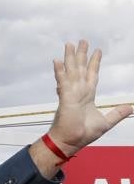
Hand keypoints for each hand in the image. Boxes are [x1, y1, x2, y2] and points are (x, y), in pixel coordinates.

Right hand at [46, 40, 131, 154]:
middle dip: (81, 55)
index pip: (91, 75)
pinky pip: (62, 81)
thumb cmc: (83, 134)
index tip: (96, 51)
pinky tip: (57, 61)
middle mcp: (78, 92)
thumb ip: (117, 113)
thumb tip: (131, 107)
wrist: (71, 142)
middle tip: (81, 41)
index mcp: (87, 96)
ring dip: (70, 58)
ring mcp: (71, 94)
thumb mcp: (106, 122)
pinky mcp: (65, 98)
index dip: (94, 63)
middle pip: (80, 69)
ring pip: (71, 71)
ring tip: (69, 44)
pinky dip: (60, 71)